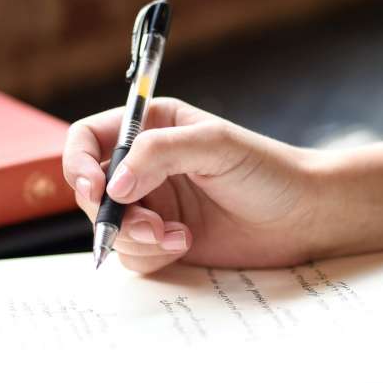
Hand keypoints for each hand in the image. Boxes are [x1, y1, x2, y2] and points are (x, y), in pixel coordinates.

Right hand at [62, 98, 320, 272]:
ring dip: (135, 237)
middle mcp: (145, 166)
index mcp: (152, 128)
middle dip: (112, 212)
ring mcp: (153, 205)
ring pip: (109, 227)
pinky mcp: (163, 240)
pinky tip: (185, 244)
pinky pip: (132, 254)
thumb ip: (159, 153)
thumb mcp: (215, 145)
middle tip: (148, 224)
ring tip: (175, 236)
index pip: (89, 139)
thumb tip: (112, 186)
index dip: (78, 163)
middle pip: (93, 190)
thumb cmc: (267, 170)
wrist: (303, 217)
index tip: (94, 188)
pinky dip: (152, 254)